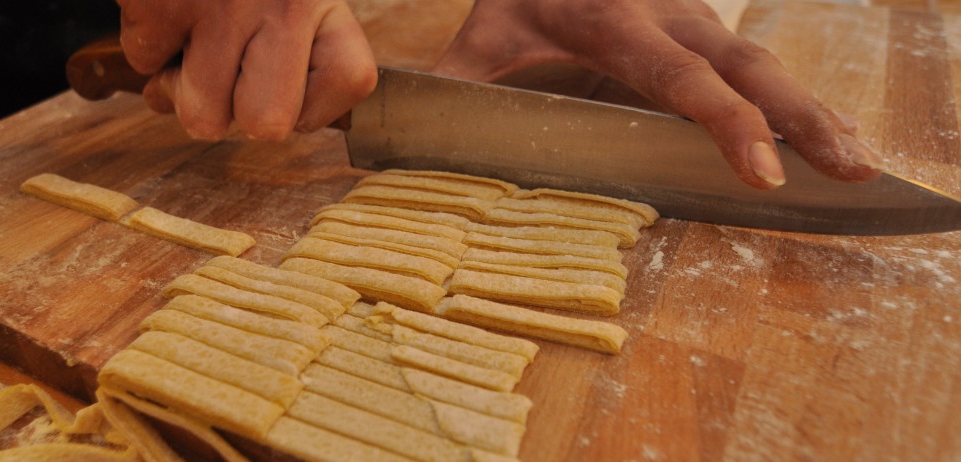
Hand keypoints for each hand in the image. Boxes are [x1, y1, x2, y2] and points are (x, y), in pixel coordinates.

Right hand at [117, 0, 376, 140]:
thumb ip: (297, 45)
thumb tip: (255, 123)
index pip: (351, 81)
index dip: (317, 101)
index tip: (295, 84)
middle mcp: (281, 1)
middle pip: (267, 123)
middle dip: (241, 114)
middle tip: (230, 76)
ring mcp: (217, 6)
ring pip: (200, 116)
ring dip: (185, 87)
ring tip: (192, 41)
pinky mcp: (157, 3)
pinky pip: (143, 62)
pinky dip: (145, 43)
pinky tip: (164, 10)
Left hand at [433, 0, 882, 189]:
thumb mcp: (485, 32)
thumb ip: (460, 86)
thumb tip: (410, 148)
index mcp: (612, 19)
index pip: (677, 74)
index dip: (723, 121)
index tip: (762, 169)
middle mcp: (669, 14)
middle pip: (745, 66)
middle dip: (801, 117)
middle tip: (850, 167)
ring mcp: (694, 16)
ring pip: (764, 62)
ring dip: (815, 110)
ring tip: (860, 160)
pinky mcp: (705, 27)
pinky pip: (757, 63)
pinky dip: (798, 99)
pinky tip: (830, 133)